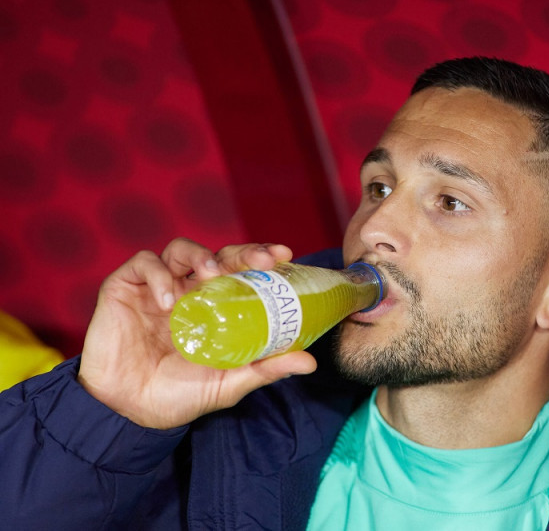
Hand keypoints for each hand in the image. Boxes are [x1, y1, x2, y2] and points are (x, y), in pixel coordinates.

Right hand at [77, 238, 317, 429]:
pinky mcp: (124, 289)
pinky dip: (158, 275)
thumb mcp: (230, 382)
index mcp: (215, 305)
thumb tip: (309, 361)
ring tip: (211, 275)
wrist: (129, 412)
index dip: (261, 257)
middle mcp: (189, 290)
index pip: (241, 270)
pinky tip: (168, 300)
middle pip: (218, 255)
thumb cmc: (179, 395)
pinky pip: (143, 265)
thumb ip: (265, 369)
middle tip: (262, 260)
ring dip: (200, 255)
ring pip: (180, 250)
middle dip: (242, 251)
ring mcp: (157, 288)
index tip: (285, 254)